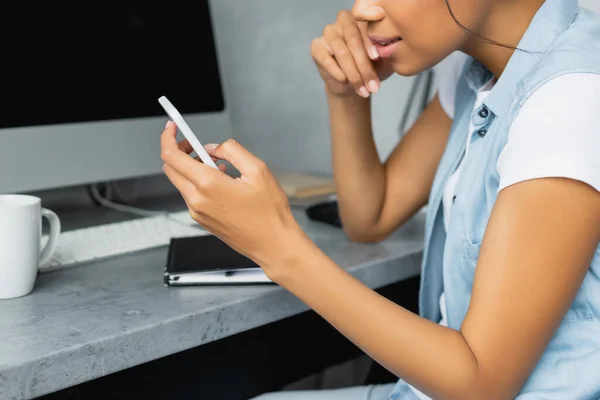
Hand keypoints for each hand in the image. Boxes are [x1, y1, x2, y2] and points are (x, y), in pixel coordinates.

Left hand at [160, 122, 302, 275]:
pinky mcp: (202, 220)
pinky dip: (199, 182)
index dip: (168, 137)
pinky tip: (221, 182)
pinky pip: (191, 195)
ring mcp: (198, 212)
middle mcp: (197, 200)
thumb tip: (213, 148)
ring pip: (181, 182)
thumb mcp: (258, 170)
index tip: (172, 127)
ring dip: (192, 167)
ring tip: (220, 166)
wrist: (272, 244)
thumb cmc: (270, 213)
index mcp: (208, 185)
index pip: (172, 156)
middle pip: (171, 168)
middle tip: (194, 144)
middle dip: (178, 151)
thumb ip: (232, 151)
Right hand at [311, 10, 393, 98]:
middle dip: (364, 65)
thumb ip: (387, 52)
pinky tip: (345, 81)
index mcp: (363, 18)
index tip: (376, 58)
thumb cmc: (372, 68)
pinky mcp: (316, 46)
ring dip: (353, 73)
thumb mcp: (385, 61)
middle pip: (353, 40)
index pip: (366, 26)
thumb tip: (385, 50)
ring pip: (341, 51)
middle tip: (373, 86)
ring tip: (363, 90)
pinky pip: (326, 59)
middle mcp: (344, 20)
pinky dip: (337, 72)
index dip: (370, 42)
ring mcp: (329, 32)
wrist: (353, 84)